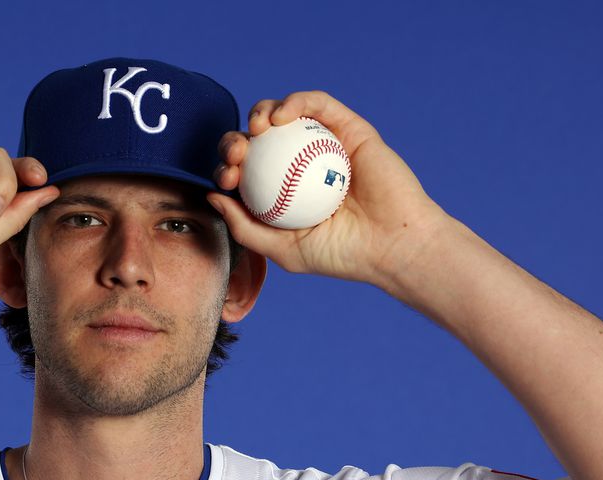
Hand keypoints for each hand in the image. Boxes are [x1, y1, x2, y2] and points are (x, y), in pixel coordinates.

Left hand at [208, 91, 449, 287]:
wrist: (392, 244)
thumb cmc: (341, 254)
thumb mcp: (283, 249)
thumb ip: (244, 226)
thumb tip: (211, 196)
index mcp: (282, 190)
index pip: (245, 171)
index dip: (226, 167)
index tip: (226, 179)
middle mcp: (300, 164)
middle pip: (257, 141)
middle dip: (235, 141)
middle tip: (236, 155)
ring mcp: (324, 144)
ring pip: (283, 114)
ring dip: (260, 113)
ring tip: (256, 130)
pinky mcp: (348, 127)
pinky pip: (317, 104)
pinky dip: (295, 102)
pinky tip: (279, 118)